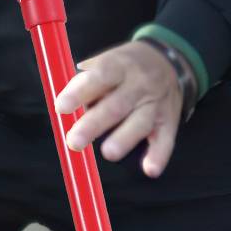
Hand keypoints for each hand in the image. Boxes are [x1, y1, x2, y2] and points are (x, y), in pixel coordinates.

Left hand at [54, 41, 183, 177]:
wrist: (169, 60)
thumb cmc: (125, 69)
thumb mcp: (106, 62)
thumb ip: (85, 85)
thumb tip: (64, 112)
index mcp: (119, 66)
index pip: (99, 77)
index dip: (80, 92)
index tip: (61, 107)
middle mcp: (139, 84)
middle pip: (116, 105)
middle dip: (94, 125)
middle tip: (74, 142)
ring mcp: (156, 104)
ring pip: (141, 122)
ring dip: (125, 138)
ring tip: (108, 153)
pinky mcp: (169, 122)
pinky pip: (165, 140)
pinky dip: (159, 156)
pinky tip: (150, 169)